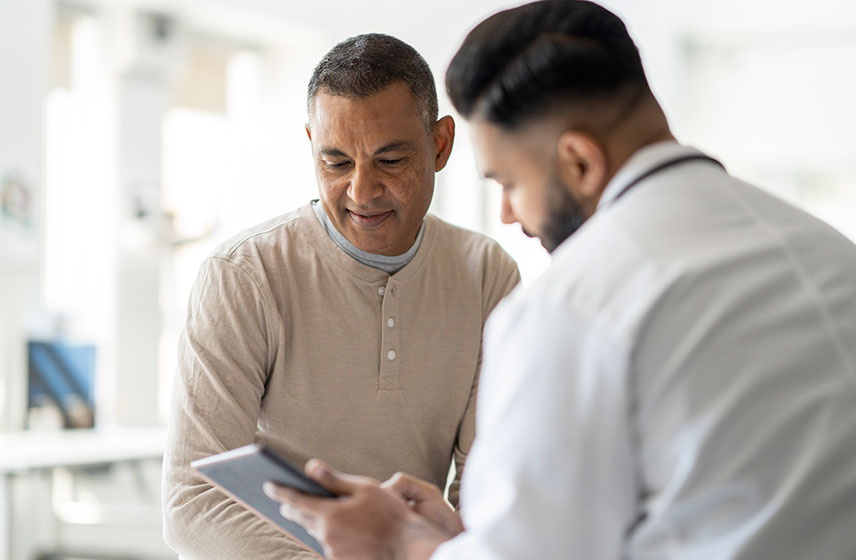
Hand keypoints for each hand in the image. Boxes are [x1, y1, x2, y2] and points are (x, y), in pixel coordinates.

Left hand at [264, 459, 453, 559]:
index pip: (295, 499)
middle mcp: (326, 535)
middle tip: (286, 497)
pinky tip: (336, 526)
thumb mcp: (364, 488)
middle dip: (292, 505)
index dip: (279, 489)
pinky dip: (327, 532)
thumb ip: (334, 479)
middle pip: (300, 518)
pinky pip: (327, 543)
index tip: (267, 483)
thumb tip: (310, 467)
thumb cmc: (390, 514)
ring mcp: (332, 551)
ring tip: (314, 508)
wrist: (407, 547)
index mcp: (330, 514)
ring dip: (313, 520)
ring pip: (314, 531)